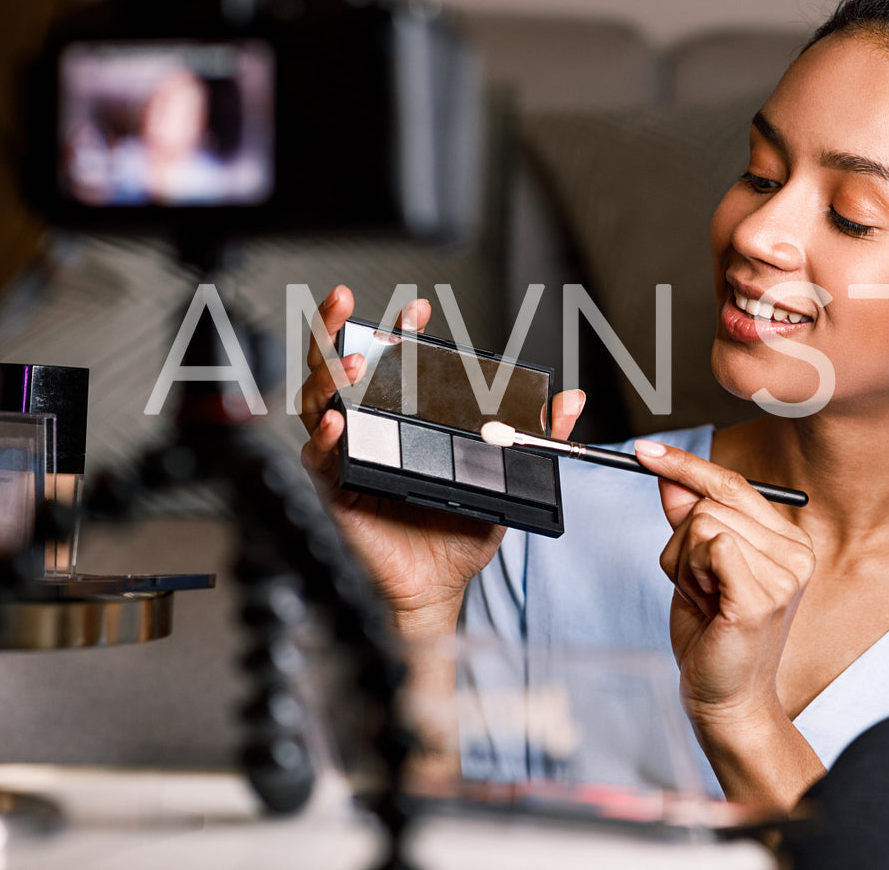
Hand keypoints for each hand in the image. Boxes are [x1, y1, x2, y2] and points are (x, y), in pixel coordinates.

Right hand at [297, 284, 585, 633]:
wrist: (439, 586)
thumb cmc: (460, 531)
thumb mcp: (504, 476)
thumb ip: (536, 435)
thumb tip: (570, 402)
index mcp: (404, 418)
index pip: (395, 363)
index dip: (400, 332)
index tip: (417, 310)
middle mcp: (370, 428)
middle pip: (339, 368)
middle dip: (336, 329)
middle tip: (346, 303)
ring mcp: (347, 454)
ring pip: (318, 402)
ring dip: (330, 376)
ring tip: (352, 363)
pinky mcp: (334, 487)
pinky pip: (319, 455)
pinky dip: (325, 435)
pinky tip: (336, 420)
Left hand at [640, 439, 815, 734]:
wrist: (725, 698)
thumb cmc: (714, 637)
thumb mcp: (695, 567)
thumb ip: (688, 519)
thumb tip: (669, 475)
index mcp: (788, 541)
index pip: (734, 484)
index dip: (688, 465)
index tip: (646, 451)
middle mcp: (795, 552)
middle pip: (711, 504)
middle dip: (684, 545)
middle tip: (701, 588)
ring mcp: (784, 574)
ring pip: (703, 525)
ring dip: (686, 564)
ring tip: (706, 599)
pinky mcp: (762, 596)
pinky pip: (711, 546)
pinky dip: (692, 574)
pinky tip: (707, 604)